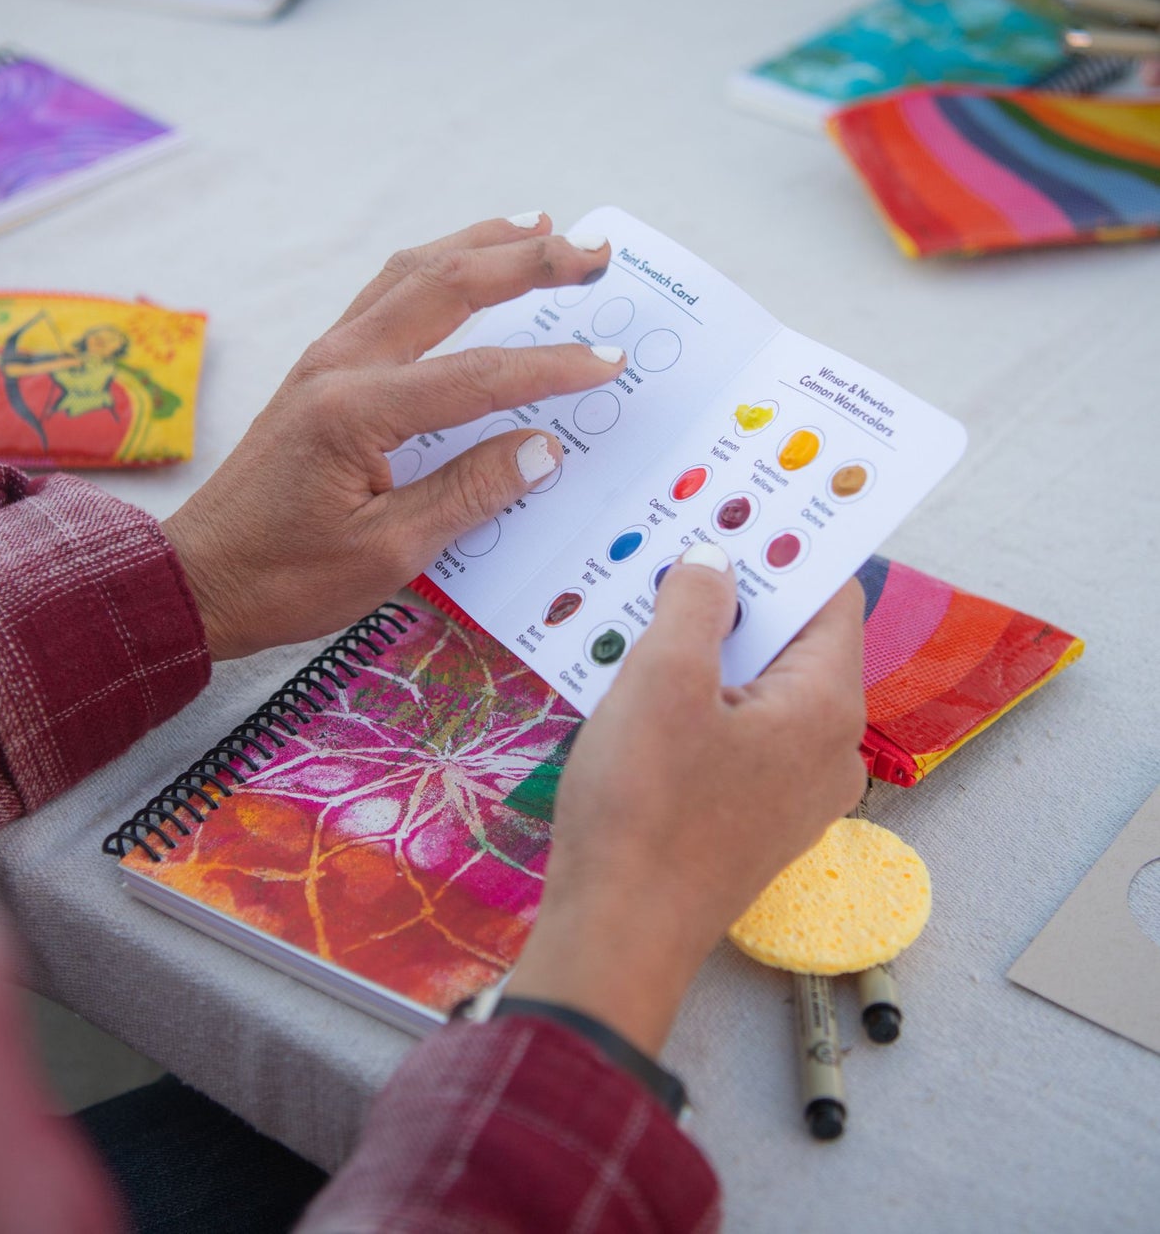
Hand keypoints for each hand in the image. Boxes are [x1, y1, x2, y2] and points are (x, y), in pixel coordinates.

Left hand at [163, 215, 624, 659]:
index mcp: (355, 411)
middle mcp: (338, 365)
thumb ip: (467, 495)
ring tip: (540, 229)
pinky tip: (466, 268)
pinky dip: (438, 270)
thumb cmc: (285, 578)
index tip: (609, 363)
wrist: (198, 578)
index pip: (477, 375)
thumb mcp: (386, 555)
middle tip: (594, 249)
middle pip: (443, 286)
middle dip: (526, 261)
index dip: (550, 368)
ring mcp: (324, 359)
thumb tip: (543, 449)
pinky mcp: (319, 369)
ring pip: (411, 275)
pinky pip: (386, 295)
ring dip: (479, 245)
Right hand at [505, 547, 866, 1056]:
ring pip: (756, 692)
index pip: (831, 599)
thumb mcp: (662, 679)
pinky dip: (697, 704)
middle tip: (675, 556)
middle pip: (791, 644)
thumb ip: (695, 603)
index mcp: (826, 707)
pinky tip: (638, 690)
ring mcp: (792, 794)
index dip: (786, 552)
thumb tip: (715, 563)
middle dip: (734, 601)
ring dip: (706, 653)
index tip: (739, 513)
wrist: (617, 934)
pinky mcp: (751, 821)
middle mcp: (828, 751)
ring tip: (643, 617)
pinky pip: (735, 737)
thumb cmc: (644, 805)